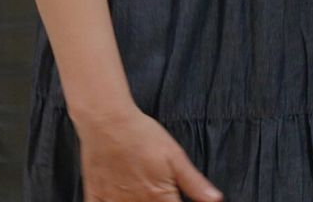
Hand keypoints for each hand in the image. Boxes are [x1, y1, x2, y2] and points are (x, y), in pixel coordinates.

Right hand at [74, 105, 221, 201]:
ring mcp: (114, 200)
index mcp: (159, 197)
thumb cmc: (141, 134)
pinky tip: (116, 200)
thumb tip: (216, 200)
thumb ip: (194, 182)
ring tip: (140, 198)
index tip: (175, 201)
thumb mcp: (175, 155)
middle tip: (155, 196)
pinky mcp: (96, 194)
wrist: (107, 119)